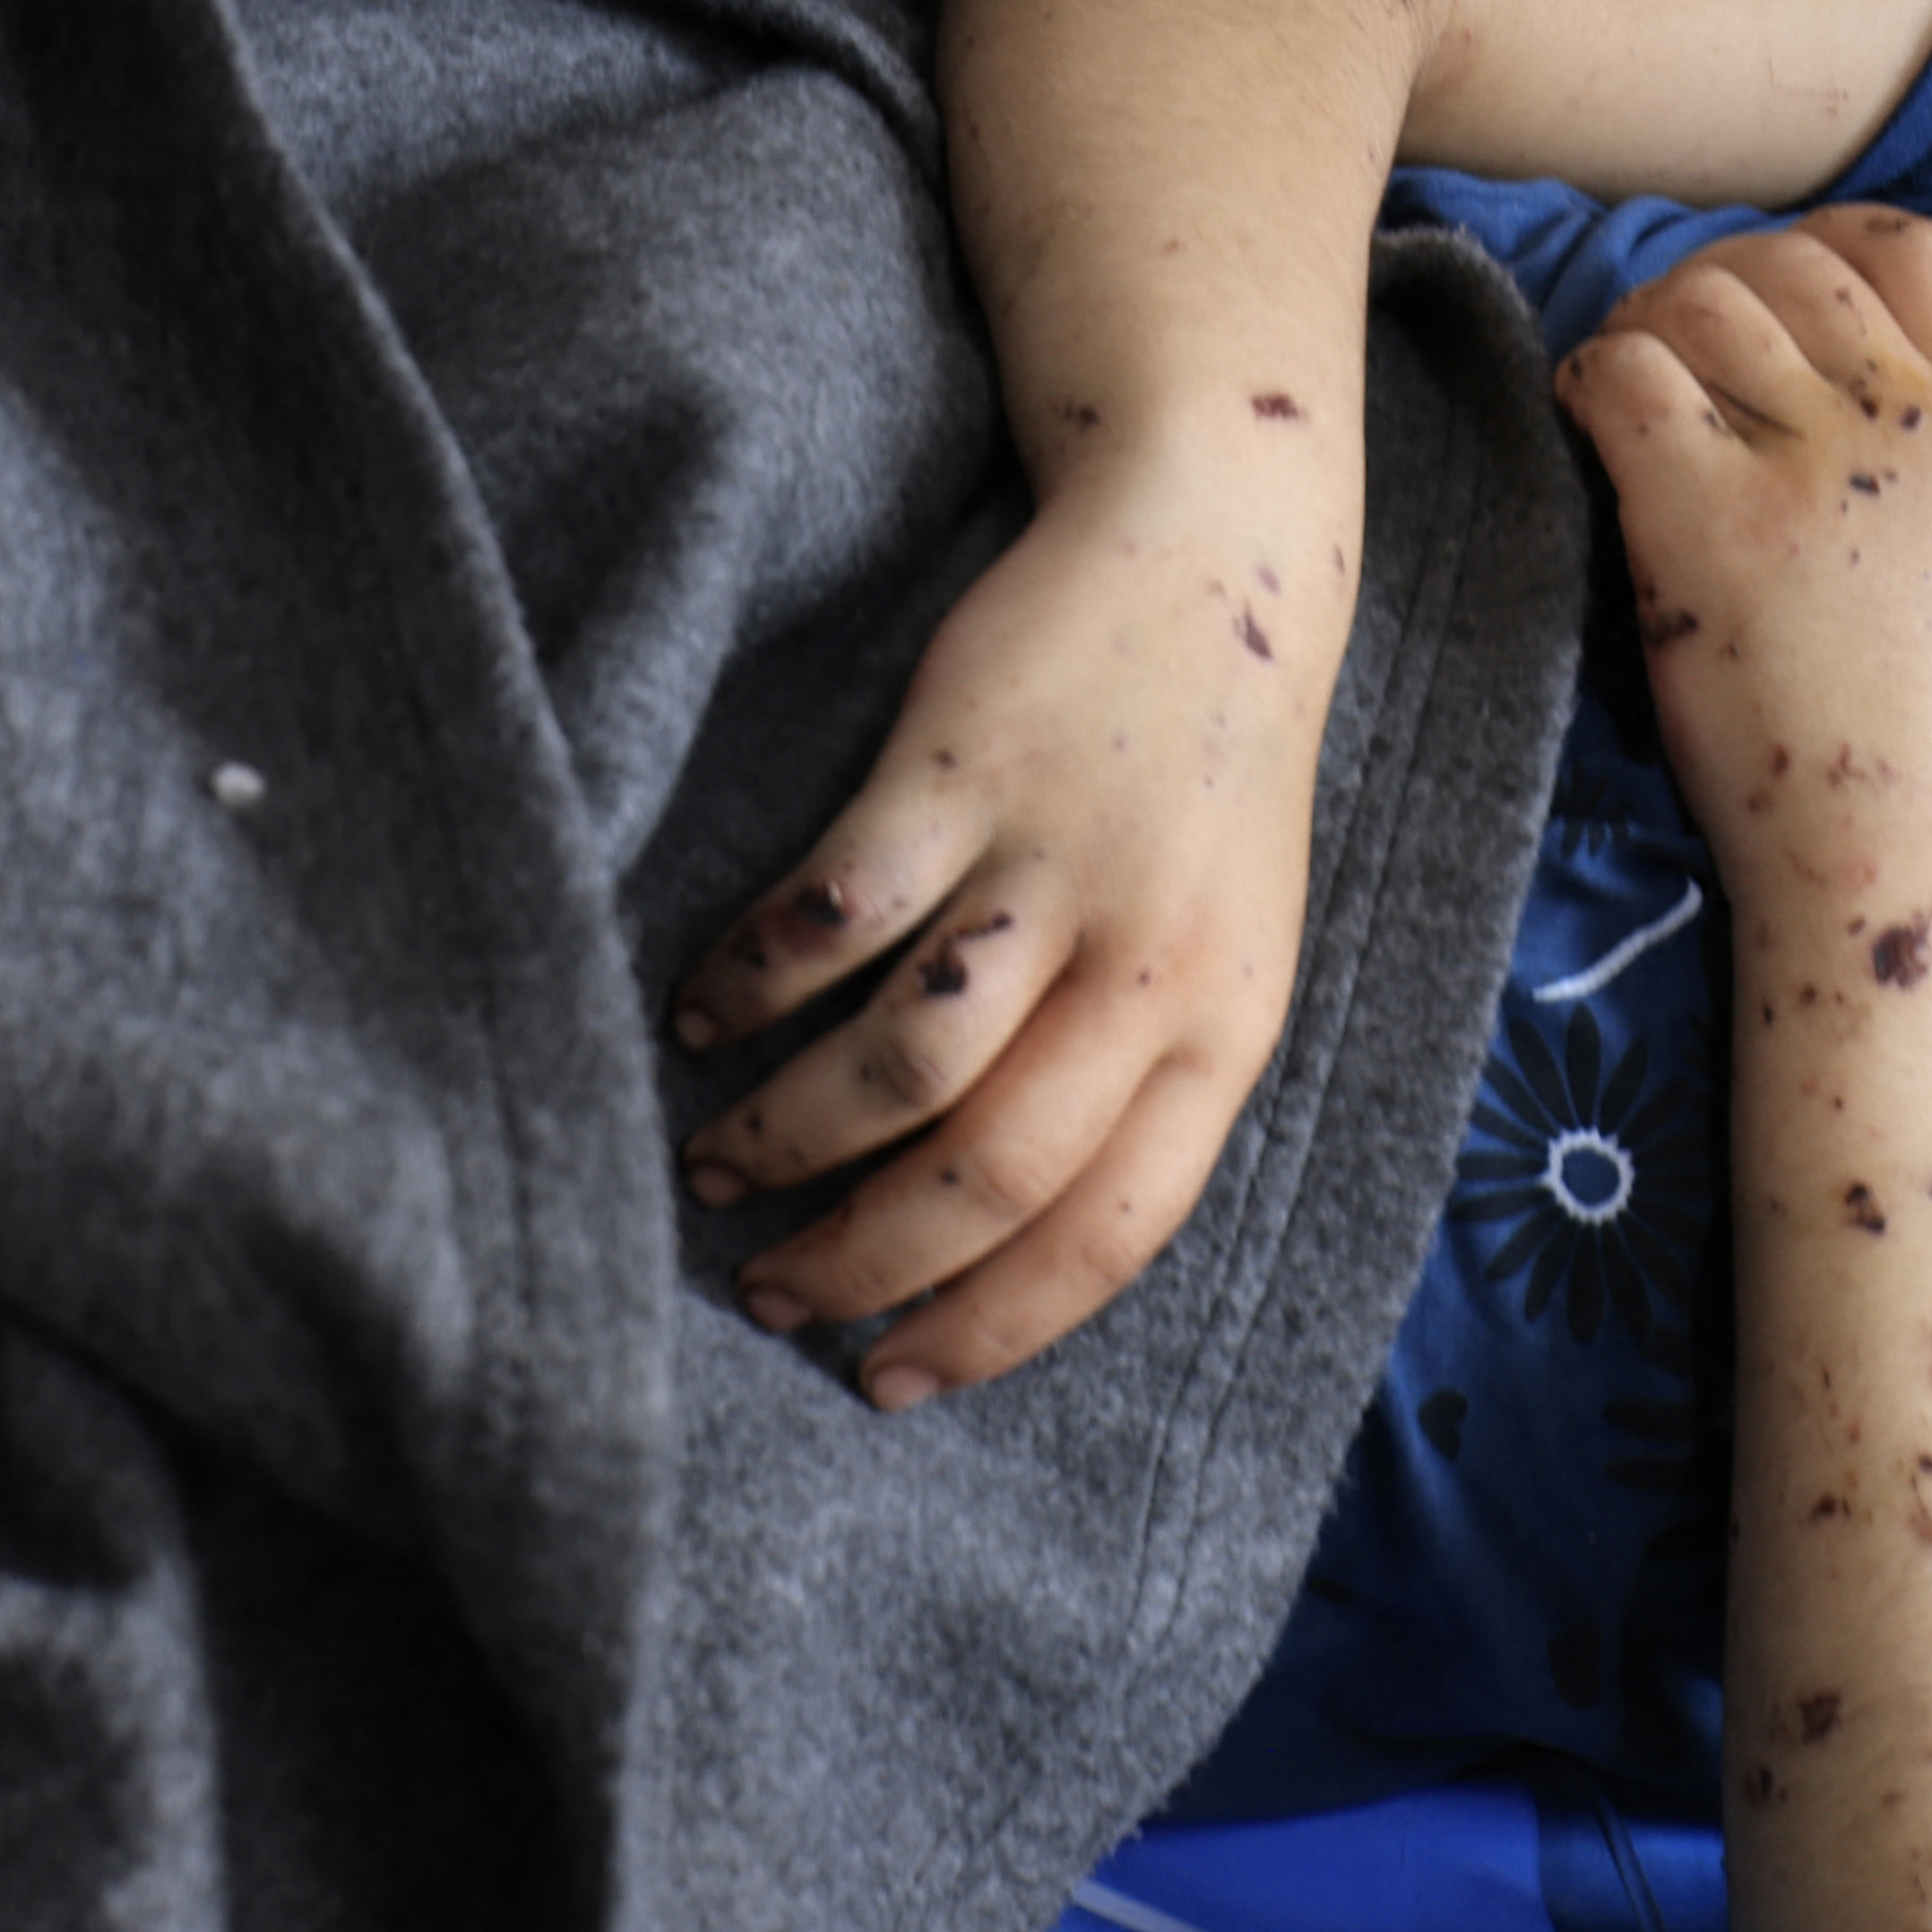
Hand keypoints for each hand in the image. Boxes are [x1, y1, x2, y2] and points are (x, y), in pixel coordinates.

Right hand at [663, 461, 1334, 1405]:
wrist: (1220, 551)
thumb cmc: (1205, 780)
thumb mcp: (1228, 948)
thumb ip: (1146, 1083)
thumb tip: (1003, 1242)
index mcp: (1228, 1031)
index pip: (1107, 1235)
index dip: (988, 1329)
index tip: (887, 1380)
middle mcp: (1151, 964)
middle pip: (987, 1174)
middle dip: (862, 1260)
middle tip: (771, 1294)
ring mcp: (1054, 864)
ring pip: (902, 1064)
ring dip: (789, 1138)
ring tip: (718, 1170)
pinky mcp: (961, 770)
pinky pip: (835, 916)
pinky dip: (753, 981)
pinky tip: (703, 1012)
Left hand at [1553, 211, 1931, 904]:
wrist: (1912, 853)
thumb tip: (1896, 387)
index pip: (1917, 249)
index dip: (1828, 246)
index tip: (1774, 284)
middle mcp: (1909, 419)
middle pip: (1787, 268)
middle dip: (1712, 287)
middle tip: (1667, 348)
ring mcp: (1810, 463)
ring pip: (1697, 305)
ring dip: (1643, 328)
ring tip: (1622, 389)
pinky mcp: (1707, 516)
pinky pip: (1625, 377)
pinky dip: (1588, 378)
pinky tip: (1581, 420)